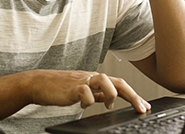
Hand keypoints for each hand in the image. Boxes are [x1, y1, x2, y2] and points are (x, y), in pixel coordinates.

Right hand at [27, 70, 150, 112]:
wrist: (40, 83)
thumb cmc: (60, 88)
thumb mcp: (83, 91)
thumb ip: (96, 94)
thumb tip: (109, 100)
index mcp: (96, 79)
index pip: (120, 84)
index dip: (134, 95)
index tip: (144, 106)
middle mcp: (92, 77)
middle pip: (118, 81)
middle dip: (132, 95)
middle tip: (141, 108)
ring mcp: (82, 81)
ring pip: (104, 80)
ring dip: (111, 94)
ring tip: (108, 105)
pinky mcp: (71, 87)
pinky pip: (85, 92)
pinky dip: (88, 101)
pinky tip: (83, 106)